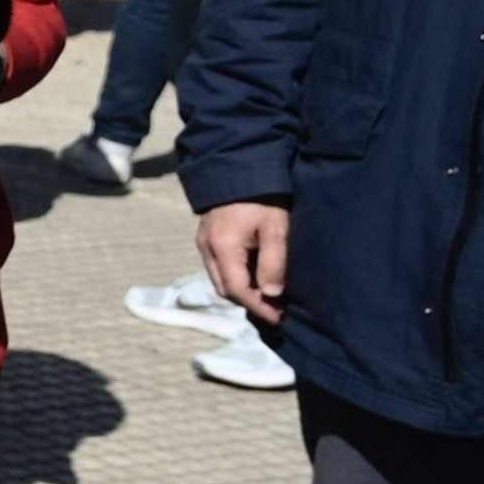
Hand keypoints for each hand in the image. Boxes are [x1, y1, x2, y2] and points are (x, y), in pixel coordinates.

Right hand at [199, 200, 289, 324]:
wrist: (240, 166)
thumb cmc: (263, 197)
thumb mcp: (275, 228)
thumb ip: (274, 262)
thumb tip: (272, 294)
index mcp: (222, 247)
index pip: (237, 290)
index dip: (259, 307)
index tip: (280, 317)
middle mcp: (206, 249)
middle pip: (225, 289)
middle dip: (250, 302)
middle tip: (277, 307)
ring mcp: (203, 243)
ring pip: (220, 280)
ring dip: (242, 290)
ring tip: (268, 293)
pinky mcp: (206, 237)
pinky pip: (218, 267)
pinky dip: (236, 277)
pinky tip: (255, 274)